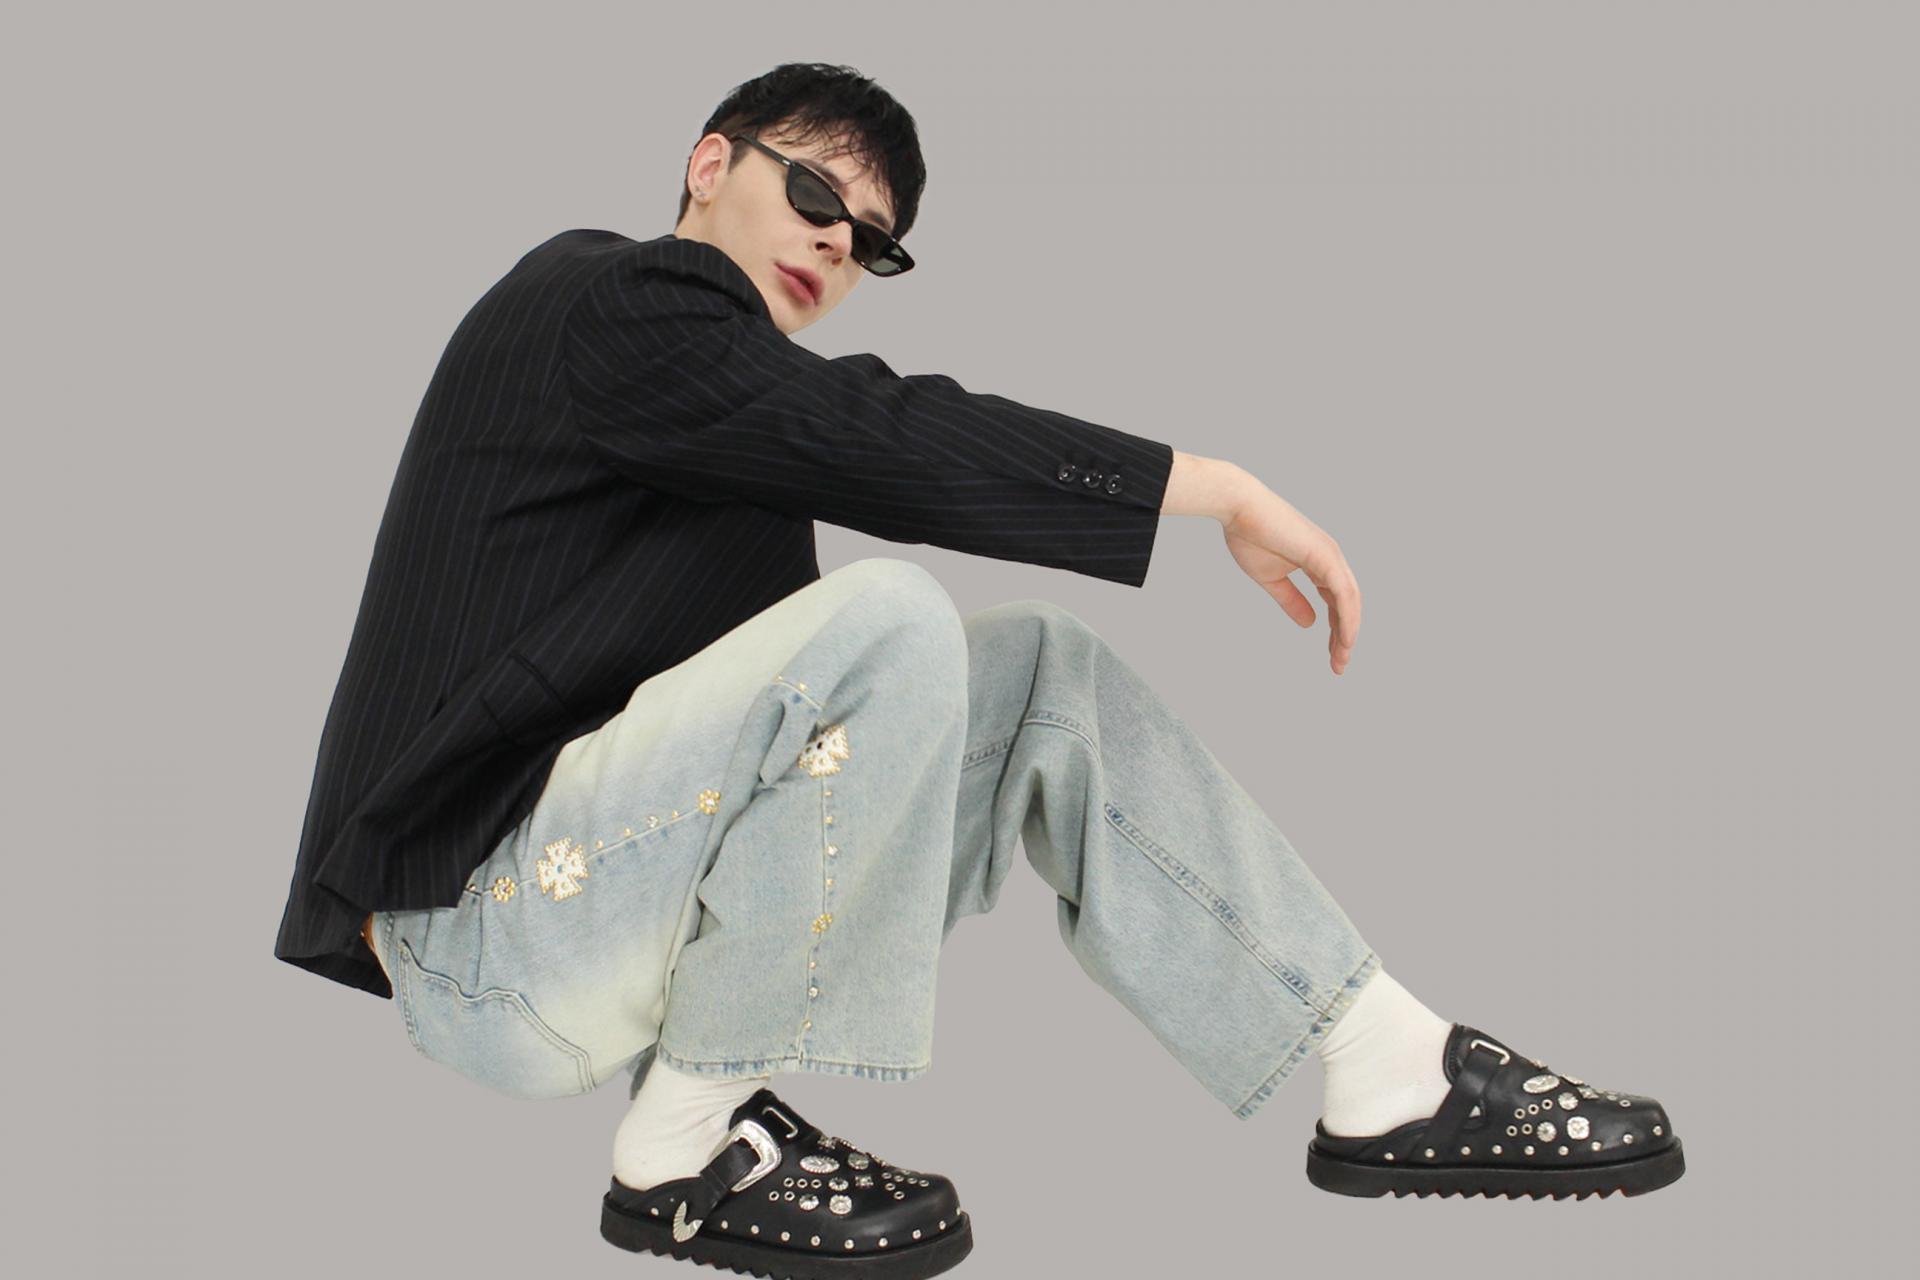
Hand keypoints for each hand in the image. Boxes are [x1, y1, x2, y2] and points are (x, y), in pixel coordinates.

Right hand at [1220, 485, 1361, 674]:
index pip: (1336, 601)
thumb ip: (1292, 600)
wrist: (1238, 508)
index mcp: (1319, 563)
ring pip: (1350, 601)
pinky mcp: (1325, 555)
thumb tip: (1310, 624)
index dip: (1336, 629)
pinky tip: (1346, 639)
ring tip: (1341, 658)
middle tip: (1338, 665)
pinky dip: (1347, 618)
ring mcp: (1331, 555)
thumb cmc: (1249, 536)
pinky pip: (1343, 593)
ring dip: (1348, 632)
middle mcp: (1331, 558)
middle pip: (1348, 604)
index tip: (1332, 656)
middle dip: (1345, 636)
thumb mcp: (1272, 579)